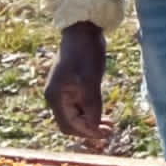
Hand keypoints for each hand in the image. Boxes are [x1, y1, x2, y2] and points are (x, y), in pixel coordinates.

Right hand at [45, 22, 110, 146]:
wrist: (82, 31)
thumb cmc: (85, 53)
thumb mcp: (90, 79)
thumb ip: (91, 104)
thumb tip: (93, 125)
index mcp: (56, 97)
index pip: (69, 125)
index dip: (87, 132)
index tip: (106, 134)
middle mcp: (55, 97)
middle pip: (70, 124)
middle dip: (88, 130)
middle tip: (110, 132)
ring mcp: (62, 91)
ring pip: (75, 115)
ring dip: (90, 122)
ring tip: (110, 125)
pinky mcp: (71, 86)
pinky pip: (78, 106)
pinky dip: (90, 112)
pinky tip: (103, 113)